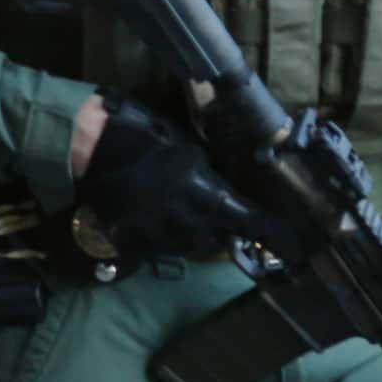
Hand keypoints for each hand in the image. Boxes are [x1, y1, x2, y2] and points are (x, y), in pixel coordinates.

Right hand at [75, 97, 297, 260]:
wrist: (88, 145)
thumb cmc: (142, 134)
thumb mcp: (187, 147)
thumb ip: (210, 172)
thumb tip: (230, 185)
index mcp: (205, 193)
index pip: (251, 223)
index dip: (274, 236)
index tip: (293, 246)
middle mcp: (187, 220)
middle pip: (218, 241)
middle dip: (223, 232)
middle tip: (219, 217)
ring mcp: (158, 234)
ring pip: (190, 247)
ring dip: (195, 236)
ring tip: (183, 215)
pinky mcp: (133, 241)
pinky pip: (160, 247)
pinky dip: (164, 238)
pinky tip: (156, 220)